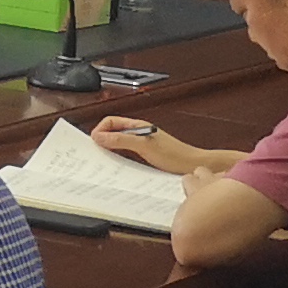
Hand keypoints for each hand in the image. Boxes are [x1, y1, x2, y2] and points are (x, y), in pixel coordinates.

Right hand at [89, 118, 207, 175]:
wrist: (193, 166)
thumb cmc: (176, 155)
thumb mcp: (145, 146)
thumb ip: (122, 139)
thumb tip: (100, 136)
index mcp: (138, 126)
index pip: (110, 121)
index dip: (99, 129)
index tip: (94, 142)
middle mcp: (138, 133)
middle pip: (112, 131)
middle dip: (101, 139)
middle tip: (95, 151)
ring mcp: (141, 144)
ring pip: (118, 142)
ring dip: (110, 148)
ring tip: (105, 158)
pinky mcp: (145, 155)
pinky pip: (126, 153)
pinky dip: (118, 157)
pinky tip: (119, 165)